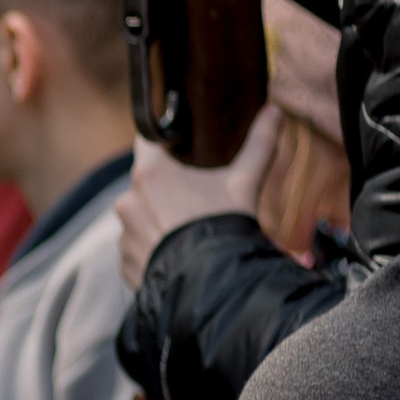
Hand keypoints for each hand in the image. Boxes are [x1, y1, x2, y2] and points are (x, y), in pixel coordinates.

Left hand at [115, 111, 281, 287]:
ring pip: (140, 219)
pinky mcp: (125, 265)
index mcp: (150, 173)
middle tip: (196, 198)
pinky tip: (179, 255)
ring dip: (159, 221)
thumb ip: (259, 144)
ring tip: (189, 231)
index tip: (177, 144)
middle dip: (167, 188)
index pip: (147, 140)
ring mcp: (123, 236)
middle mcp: (128, 201)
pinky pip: (137, 251)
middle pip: (146, 183)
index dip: (162, 139)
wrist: (212, 288)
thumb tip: (275, 111)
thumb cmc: (225, 227)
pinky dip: (154, 251)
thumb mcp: (245, 183)